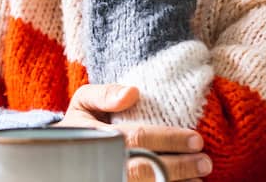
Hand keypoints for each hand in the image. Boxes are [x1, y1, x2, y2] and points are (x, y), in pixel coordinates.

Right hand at [57, 84, 211, 181]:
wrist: (61, 154)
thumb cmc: (81, 124)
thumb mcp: (83, 102)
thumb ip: (104, 93)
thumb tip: (133, 92)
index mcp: (98, 136)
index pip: (138, 138)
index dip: (169, 139)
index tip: (196, 139)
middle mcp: (104, 162)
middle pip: (148, 169)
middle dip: (180, 166)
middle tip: (205, 162)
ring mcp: (110, 177)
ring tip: (198, 177)